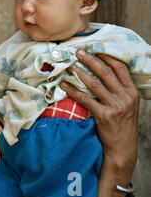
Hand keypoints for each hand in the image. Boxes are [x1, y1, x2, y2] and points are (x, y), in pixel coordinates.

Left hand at [60, 49, 138, 196]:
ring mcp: (115, 106)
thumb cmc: (122, 124)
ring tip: (68, 66)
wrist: (122, 148)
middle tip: (78, 52)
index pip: (120, 68)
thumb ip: (118, 90)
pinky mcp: (104, 116)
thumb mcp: (127, 105)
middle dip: (90, 60)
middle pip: (106, 72)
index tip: (94, 48)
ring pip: (94, 84)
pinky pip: (85, 99)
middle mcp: (125, 97)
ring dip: (79, 73)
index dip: (106, 56)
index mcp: (131, 92)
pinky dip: (73, 90)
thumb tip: (102, 73)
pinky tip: (64, 85)